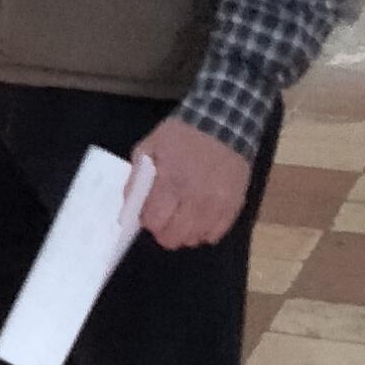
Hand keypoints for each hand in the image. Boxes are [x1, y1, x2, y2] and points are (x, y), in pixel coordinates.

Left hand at [133, 121, 253, 250]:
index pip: (154, 222)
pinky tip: (200, 217)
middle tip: (165, 217)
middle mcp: (195, 198)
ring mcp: (217, 205)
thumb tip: (130, 204)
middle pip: (173, 237)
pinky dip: (204, 231)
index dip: (148, 220)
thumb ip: (137, 176)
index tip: (149, 212)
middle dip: (163, 231)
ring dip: (184, 233)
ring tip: (183, 216)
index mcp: (171, 182)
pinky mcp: (233, 207)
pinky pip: (215, 235)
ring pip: (194, 239)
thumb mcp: (151, 145)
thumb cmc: (184, 135)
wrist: (225, 125)